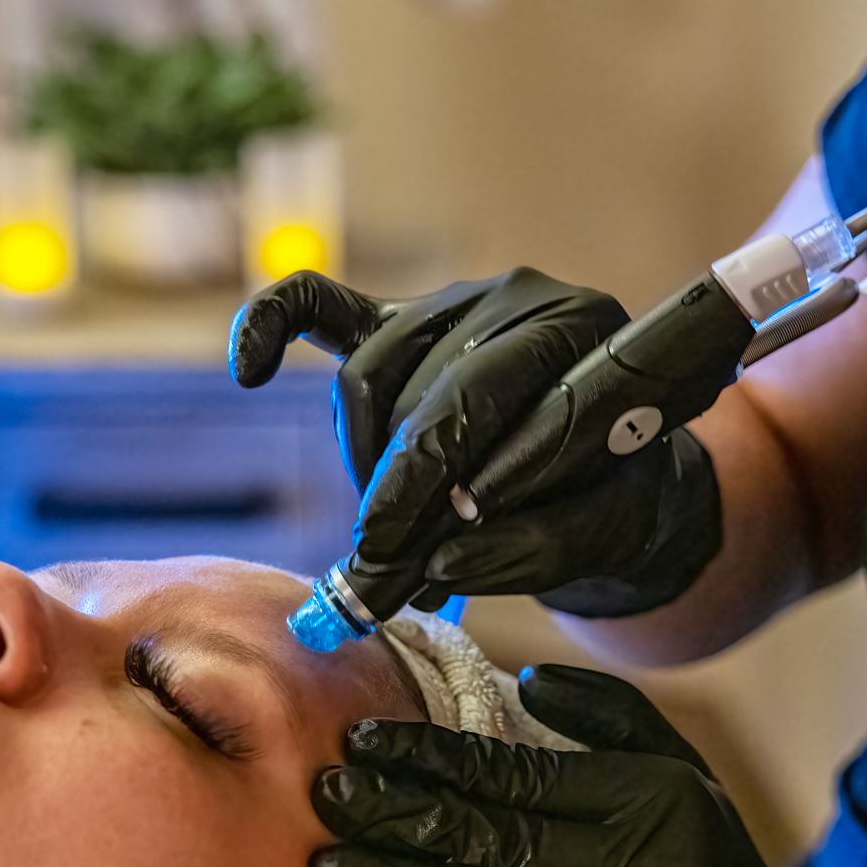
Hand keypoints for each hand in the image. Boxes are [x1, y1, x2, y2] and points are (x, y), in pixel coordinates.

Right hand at [229, 270, 720, 616]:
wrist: (620, 466)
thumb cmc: (618, 494)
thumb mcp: (612, 533)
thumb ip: (542, 547)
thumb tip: (444, 565)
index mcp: (586, 331)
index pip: (489, 396)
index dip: (443, 482)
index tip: (414, 558)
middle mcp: (519, 297)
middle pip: (422, 387)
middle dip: (397, 489)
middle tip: (381, 569)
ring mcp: (453, 301)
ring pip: (370, 377)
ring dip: (367, 462)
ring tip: (391, 530)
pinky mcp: (400, 319)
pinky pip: (318, 305)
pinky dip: (272, 327)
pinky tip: (247, 371)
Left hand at [307, 665, 866, 866]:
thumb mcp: (688, 786)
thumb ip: (614, 722)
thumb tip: (525, 676)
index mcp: (652, 796)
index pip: (519, 771)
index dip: (434, 756)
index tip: (364, 739)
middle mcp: (645, 860)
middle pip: (496, 829)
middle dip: (399, 807)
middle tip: (324, 787)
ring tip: (327, 854)